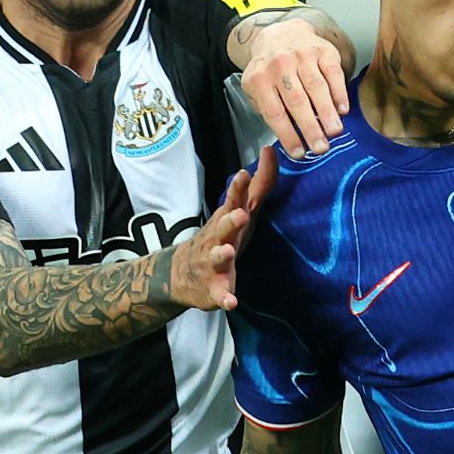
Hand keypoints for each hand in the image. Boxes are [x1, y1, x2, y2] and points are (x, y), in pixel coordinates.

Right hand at [170, 149, 274, 313]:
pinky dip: (224, 298)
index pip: (235, 200)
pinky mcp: (213, 288)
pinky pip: (219, 294)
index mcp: (227, 220)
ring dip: (222, 254)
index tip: (247, 170)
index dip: (241, 186)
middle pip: (223, 225)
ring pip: (217, 257)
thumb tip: (272, 152)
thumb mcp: (238, 211)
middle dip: (231, 219)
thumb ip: (258, 186)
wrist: (181, 273)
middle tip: (240, 213)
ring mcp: (213, 263)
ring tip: (227, 251)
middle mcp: (218, 238)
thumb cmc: (220, 237)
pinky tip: (231, 302)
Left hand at [240, 19, 348, 159]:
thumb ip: (268, 109)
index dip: (287, 134)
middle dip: (310, 127)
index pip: (274, 111)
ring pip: (316, 87)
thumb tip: (288, 136)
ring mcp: (302, 55)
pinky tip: (343, 110)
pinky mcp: (323, 50)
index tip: (299, 153)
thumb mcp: (257, 88)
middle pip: (297, 101)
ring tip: (335, 132)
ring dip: (327, 112)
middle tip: (321, 148)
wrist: (281, 33)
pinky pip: (333, 73)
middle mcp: (280, 65)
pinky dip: (339, 93)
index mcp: (260, 79)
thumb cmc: (270, 71)